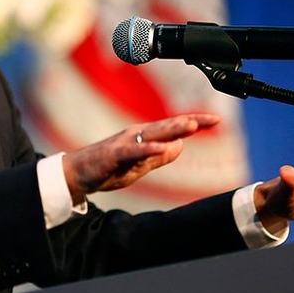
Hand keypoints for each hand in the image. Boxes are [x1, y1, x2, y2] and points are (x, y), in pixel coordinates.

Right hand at [62, 114, 220, 203]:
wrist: (77, 174)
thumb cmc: (108, 168)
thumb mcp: (140, 166)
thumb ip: (159, 157)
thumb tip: (181, 146)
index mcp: (144, 137)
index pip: (174, 129)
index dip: (195, 123)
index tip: (216, 119)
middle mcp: (136, 135)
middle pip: (167, 127)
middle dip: (190, 122)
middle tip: (212, 119)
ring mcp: (125, 143)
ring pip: (153, 134)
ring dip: (173, 130)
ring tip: (192, 126)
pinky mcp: (114, 154)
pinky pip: (133, 151)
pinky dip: (148, 148)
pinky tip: (162, 148)